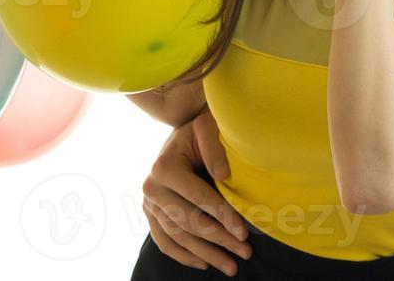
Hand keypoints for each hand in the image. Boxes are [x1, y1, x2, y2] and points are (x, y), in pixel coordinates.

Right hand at [141, 107, 250, 275]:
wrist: (182, 132)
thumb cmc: (199, 129)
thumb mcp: (207, 127)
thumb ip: (215, 148)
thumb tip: (223, 176)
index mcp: (164, 167)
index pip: (198, 198)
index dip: (223, 216)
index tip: (244, 233)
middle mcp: (151, 187)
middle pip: (189, 222)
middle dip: (219, 240)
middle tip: (245, 253)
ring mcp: (148, 203)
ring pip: (178, 236)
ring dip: (206, 254)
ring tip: (231, 266)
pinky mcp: (150, 214)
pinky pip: (164, 241)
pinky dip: (183, 255)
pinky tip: (205, 263)